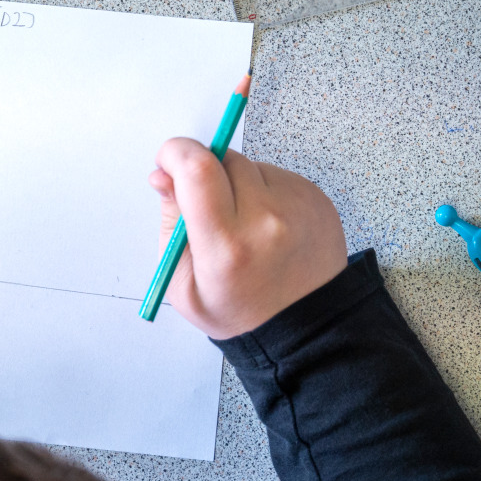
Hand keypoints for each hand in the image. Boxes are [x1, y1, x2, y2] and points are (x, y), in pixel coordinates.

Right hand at [150, 140, 346, 339]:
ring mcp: (298, 206)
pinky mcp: (316, 199)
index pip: (198, 170)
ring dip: (236, 184)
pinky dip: (263, 193)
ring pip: (250, 166)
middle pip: (222, 159)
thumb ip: (170, 223)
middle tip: (206, 207)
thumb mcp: (183, 282)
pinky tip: (265, 227)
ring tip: (242, 227)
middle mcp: (267, 220)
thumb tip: (163, 175)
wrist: (305, 327)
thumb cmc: (239, 310)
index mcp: (228, 245)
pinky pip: (276, 176)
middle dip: (204, 172)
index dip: (175, 153)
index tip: (167, 161)